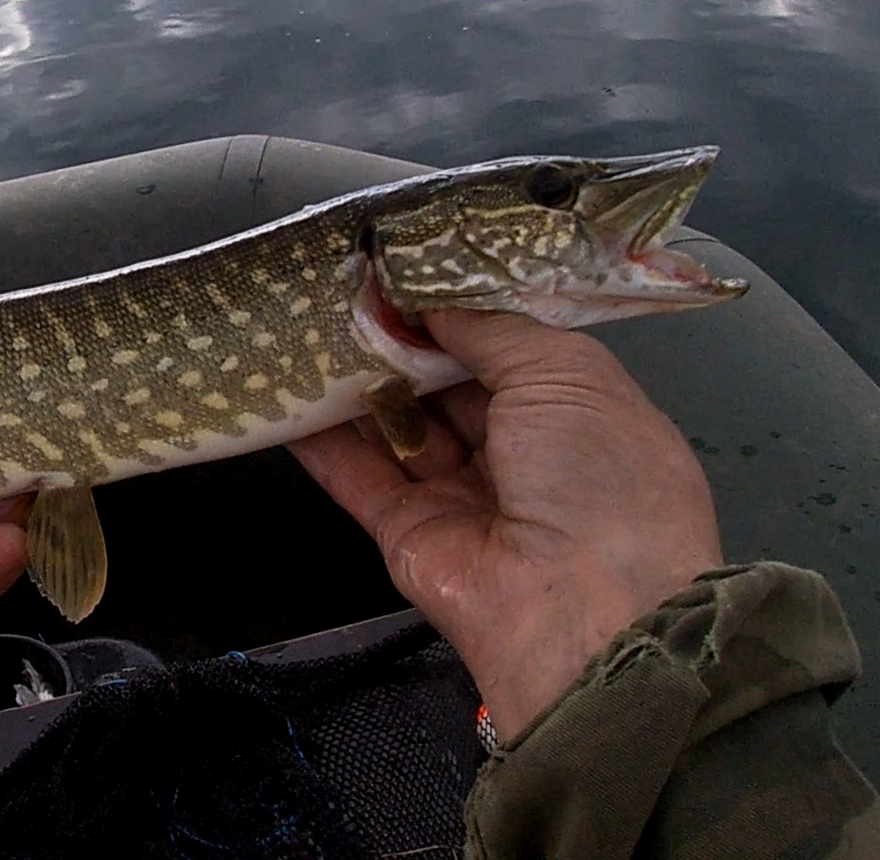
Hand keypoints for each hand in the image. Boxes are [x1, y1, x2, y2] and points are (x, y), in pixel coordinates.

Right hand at [288, 310, 722, 738]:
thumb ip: (491, 329)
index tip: (406, 269)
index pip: (510, 352)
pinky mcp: (405, 532)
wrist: (580, 611)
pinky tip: (282, 391)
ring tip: (304, 323)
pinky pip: (357, 475)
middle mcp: (522, 457)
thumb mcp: (565, 374)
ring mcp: (460, 497)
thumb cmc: (597, 476)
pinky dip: (320, 437)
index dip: (460, 311)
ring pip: (398, 426)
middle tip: (346, 287)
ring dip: (356, 379)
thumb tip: (429, 299)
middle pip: (447, 387)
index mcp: (578, 416)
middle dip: (402, 339)